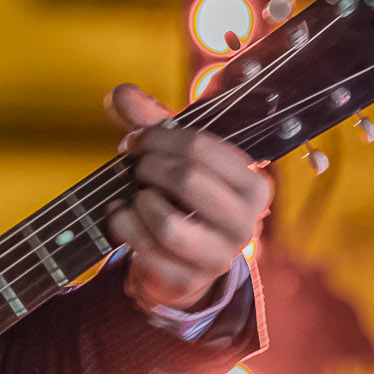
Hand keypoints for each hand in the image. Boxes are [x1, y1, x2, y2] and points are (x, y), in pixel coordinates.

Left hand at [103, 83, 271, 312]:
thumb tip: (119, 93)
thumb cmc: (181, 199)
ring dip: (137, 203)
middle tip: (133, 168)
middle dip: (148, 168)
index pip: (201, 148)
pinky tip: (120, 218)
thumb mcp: (175, 158)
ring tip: (133, 198)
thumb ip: (151, 122)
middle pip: (186, 179)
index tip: (134, 141)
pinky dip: (124, 228)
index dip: (157, 138)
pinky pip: (145, 250)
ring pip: (166, 222)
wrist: (181, 262)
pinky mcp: (189, 280)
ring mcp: (220, 256)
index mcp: (254, 184)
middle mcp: (247, 221)